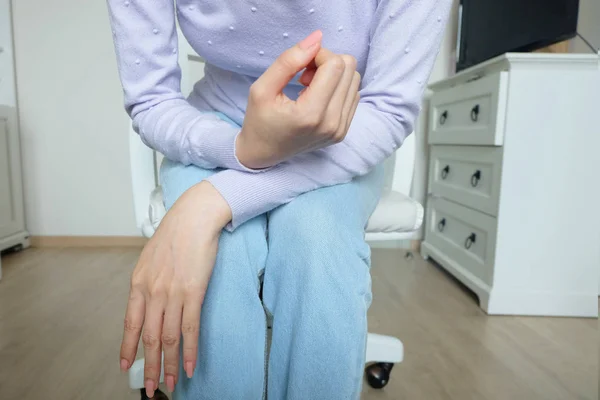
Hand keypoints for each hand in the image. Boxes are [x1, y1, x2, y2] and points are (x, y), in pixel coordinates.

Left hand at [119, 181, 230, 396]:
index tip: (126, 364)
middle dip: (148, 365)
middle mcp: (152, 292)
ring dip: (168, 364)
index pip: (131, 323)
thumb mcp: (151, 257)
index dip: (129, 346)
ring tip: (168, 383)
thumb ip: (148, 280)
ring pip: (169, 338)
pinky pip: (190, 328)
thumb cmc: (176, 233)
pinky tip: (188, 366)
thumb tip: (151, 299)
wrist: (194, 217)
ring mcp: (172, 294)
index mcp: (138, 283)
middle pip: (149, 337)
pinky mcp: (193, 292)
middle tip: (150, 387)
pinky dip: (189, 351)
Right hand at [237, 30, 360, 168]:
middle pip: (349, 69)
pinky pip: (353, 94)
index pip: (335, 65)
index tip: (301, 65)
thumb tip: (317, 38)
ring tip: (310, 87)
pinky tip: (317, 97)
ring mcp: (340, 129)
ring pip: (354, 79)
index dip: (318, 54)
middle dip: (326, 62)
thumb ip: (288, 60)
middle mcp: (331, 124)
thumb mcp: (263, 88)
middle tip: (304, 75)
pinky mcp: (343, 131)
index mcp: (310, 114)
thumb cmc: (259, 120)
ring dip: (333, 75)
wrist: (263, 153)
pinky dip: (337, 88)